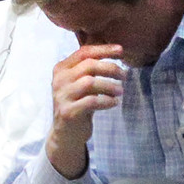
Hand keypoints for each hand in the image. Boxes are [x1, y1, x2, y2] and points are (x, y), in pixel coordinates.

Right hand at [45, 44, 125, 178]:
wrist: (66, 134)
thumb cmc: (78, 105)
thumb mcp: (81, 83)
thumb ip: (90, 68)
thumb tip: (113, 50)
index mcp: (61, 69)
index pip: (84, 52)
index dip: (104, 49)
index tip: (121, 50)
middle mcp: (59, 80)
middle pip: (89, 65)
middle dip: (111, 68)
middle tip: (124, 75)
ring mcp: (62, 96)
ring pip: (90, 82)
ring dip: (110, 85)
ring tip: (121, 91)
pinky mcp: (68, 112)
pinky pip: (91, 101)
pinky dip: (107, 101)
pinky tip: (114, 102)